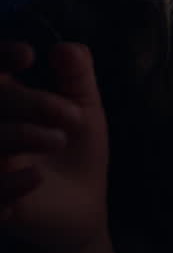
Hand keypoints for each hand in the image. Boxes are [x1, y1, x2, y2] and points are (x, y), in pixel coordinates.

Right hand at [1, 40, 110, 252]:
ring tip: (60, 141)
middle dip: (28, 101)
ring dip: (20, 135)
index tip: (30, 55)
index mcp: (5, 101)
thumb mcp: (84, 106)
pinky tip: (37, 178)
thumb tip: (64, 48)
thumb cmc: (76, 148)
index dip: (1, 57)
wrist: (82, 204)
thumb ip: (77, 74)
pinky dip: (8, 183)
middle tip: (71, 114)